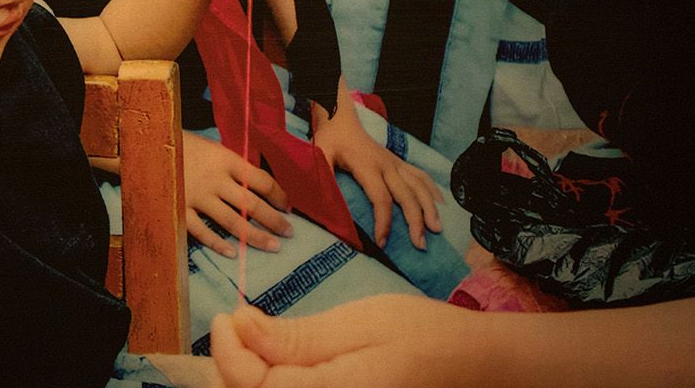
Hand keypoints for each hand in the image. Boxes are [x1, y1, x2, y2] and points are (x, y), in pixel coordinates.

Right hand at [183, 132, 292, 256]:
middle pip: (252, 204)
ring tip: (273, 246)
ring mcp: (197, 197)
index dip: (279, 195)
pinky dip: (217, 243)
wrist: (145, 145)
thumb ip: (232, 166)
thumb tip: (258, 185)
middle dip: (274, 220)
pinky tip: (232, 253)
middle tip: (289, 233)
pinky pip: (202, 231)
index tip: (288, 207)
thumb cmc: (183, 146)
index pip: (261, 180)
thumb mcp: (212, 148)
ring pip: (232, 222)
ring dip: (255, 236)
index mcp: (226, 160)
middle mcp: (215, 180)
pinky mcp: (180, 210)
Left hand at [211, 296, 465, 387]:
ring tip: (249, 342)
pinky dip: (271, 386)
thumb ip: (294, 337)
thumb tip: (239, 328)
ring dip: (246, 380)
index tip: (227, 315)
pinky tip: (273, 364)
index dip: (227, 352)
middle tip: (234, 326)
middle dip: (230, 369)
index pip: (253, 385)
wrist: (467, 364)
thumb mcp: (356, 323)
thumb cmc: (419, 335)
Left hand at [311, 87, 441, 249]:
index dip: (383, 221)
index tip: (382, 243)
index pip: (381, 198)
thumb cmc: (330, 140)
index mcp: (367, 165)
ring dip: (430, 207)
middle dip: (416, 220)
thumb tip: (324, 205)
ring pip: (419, 185)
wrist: (341, 119)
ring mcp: (396, 162)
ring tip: (437, 228)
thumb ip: (322, 177)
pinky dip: (433, 191)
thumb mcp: (319, 156)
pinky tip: (441, 205)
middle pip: (407, 194)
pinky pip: (421, 176)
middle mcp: (387, 164)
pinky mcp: (399, 162)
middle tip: (420, 244)